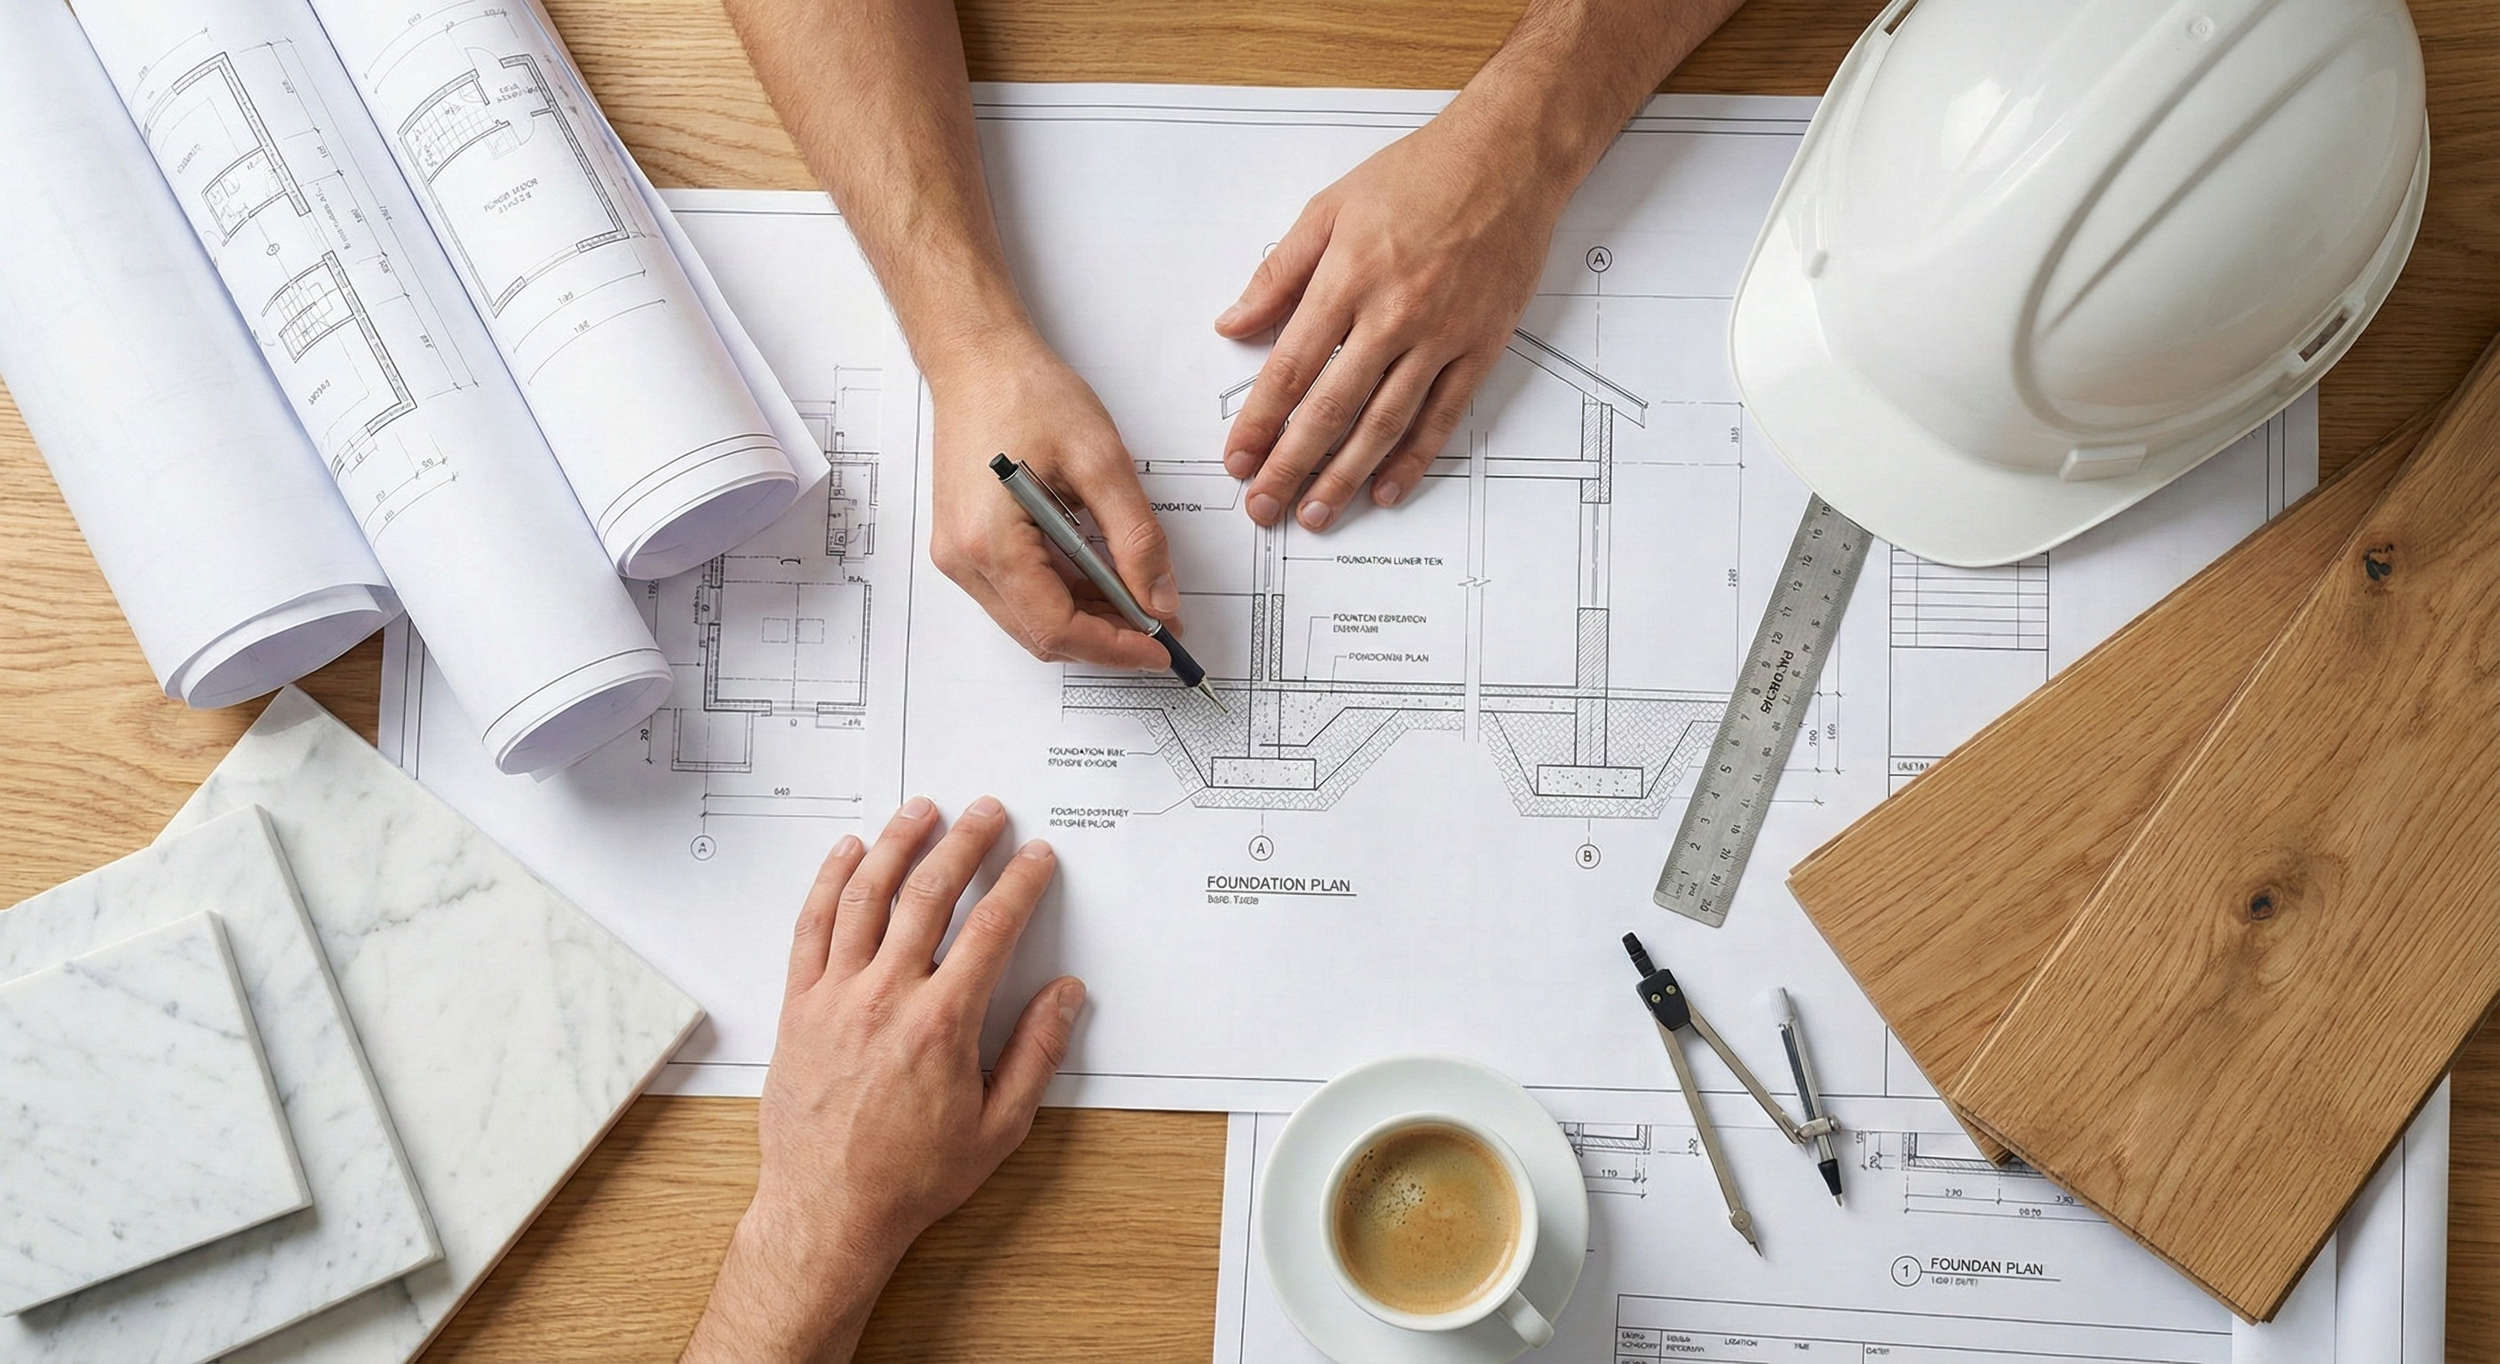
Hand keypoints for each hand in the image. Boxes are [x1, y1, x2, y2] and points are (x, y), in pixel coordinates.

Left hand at [682, 797, 1084, 1363]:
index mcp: (942, 1024)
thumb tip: (1066, 996)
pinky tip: (847, 854)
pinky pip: (810, 927)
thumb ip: (1036, 1054)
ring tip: (920, 811)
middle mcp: (886, 998)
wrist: (828, 1211)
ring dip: (896, 844)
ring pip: (865, 897)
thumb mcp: (998, 1128)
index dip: (1019, 883)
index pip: (991, 929)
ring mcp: (835, 998)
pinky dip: (828, 882)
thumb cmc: (911, 1177)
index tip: (1035, 858)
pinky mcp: (797, 1007)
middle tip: (985, 813)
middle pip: (929, 894)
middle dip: (964, 844)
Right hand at [928, 332, 1179, 670]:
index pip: (1057, 628)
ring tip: (1139, 602)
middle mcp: (964, 560)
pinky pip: (1019, 594)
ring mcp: (959, 556)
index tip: (1161, 647)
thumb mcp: (1100, 461)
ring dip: (1087, 620)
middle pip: (1041, 635)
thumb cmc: (1025, 393)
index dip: (1114, 648)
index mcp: (990, 543)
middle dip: (1106, 640)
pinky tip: (1102, 580)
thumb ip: (1135, 537)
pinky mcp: (965, 546)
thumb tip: (1159, 598)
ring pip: (1030, 620)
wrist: (976, 358)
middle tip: (1161, 627)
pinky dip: (1064, 597)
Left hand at [1215, 101, 1575, 529]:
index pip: (1290, 368)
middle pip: (1331, 409)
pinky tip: (1387, 488)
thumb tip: (1234, 324)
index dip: (1259, 422)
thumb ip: (1278, 274)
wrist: (1507, 158)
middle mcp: (1393, 314)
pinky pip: (1443, 416)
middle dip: (1291, 466)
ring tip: (1316, 513)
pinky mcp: (1480, 346)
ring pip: (1385, 424)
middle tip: (1263, 507)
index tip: (1237, 459)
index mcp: (1347, 278)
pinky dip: (1414, 459)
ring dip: (1345, 476)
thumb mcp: (1329, 208)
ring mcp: (1441, 335)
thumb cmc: (1417, 176)